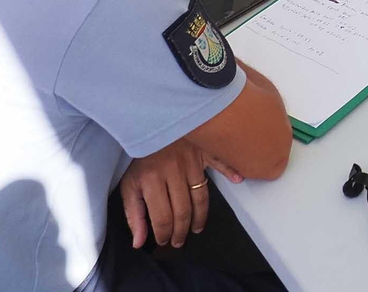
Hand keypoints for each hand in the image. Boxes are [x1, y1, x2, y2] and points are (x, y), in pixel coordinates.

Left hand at [119, 139, 242, 249]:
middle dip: (181, 231)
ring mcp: (190, 161)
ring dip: (200, 216)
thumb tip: (139, 242)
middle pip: (183, 210)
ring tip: (197, 228)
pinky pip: (220, 161)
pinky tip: (238, 179)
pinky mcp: (201, 151)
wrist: (150, 124)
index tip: (163, 241)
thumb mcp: (129, 186)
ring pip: (200, 196)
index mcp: (151, 180)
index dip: (164, 234)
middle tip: (179, 241)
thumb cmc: (140, 158)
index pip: (162, 217)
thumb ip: (134, 215)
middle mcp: (173, 171)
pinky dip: (230, 170)